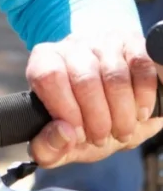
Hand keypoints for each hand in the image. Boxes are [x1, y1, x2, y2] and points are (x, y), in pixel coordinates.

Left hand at [26, 32, 162, 167]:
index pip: (48, 77)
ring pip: (114, 76)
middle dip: (98, 120)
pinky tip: (141, 113)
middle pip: (84, 79)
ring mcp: (104, 43)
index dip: (65, 110)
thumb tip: (62, 135)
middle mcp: (73, 47)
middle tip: (103, 139)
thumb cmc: (84, 117)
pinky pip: (140, 66)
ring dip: (123, 114)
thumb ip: (48, 147)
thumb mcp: (63, 138)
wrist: (114, 97)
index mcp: (46, 61)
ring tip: (123, 131)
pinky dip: (144, 96)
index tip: (78, 134)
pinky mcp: (133, 44)